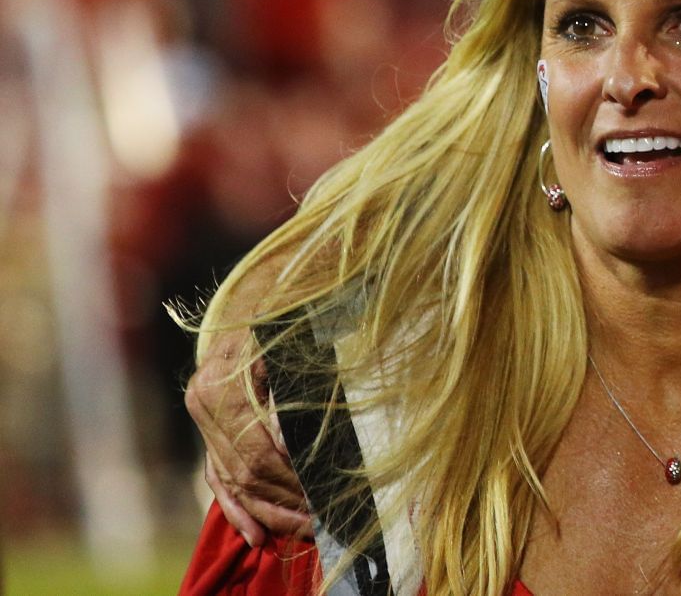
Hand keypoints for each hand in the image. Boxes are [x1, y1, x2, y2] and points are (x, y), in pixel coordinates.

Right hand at [186, 326, 312, 545]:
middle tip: (321, 518)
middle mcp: (202, 404)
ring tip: (304, 530)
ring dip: (269, 512)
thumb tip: (289, 447)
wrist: (259, 300)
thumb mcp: (293, 347)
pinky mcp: (208, 434)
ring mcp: (202, 422)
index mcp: (219, 384)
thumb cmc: (288, 321)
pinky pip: (219, 479)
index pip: (254, 448)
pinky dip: (238, 510)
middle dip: (284, 498)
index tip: (316, 491)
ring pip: (234, 480)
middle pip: (245, 470)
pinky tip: (256, 536)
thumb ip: (291, 393)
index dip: (286, 475)